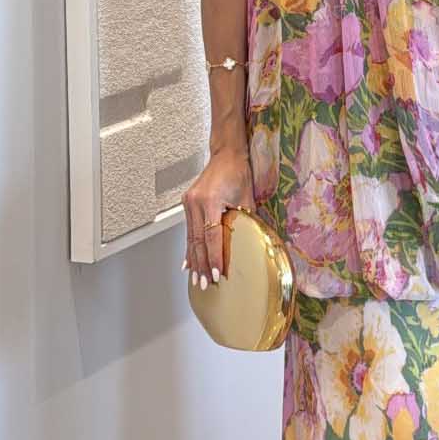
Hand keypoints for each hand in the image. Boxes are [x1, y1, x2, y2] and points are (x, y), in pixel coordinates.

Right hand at [181, 146, 253, 287]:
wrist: (226, 155)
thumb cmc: (238, 173)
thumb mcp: (246, 199)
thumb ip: (245, 222)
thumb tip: (251, 246)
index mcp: (210, 200)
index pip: (212, 235)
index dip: (214, 257)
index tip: (216, 274)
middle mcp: (195, 202)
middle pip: (197, 241)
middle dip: (201, 265)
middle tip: (203, 284)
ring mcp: (189, 203)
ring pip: (191, 238)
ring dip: (194, 260)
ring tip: (195, 279)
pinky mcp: (188, 204)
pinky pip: (188, 231)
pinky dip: (189, 248)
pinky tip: (187, 263)